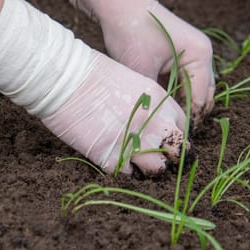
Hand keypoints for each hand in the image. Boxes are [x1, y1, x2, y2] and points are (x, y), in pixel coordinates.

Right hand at [41, 50, 186, 175]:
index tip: (162, 138)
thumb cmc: (93, 75)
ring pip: (157, 169)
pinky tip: (111, 157)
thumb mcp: (133, 82)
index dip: (173, 135)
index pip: (183, 127)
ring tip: (132, 160)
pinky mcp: (112, 157)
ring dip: (147, 168)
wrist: (66, 78)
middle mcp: (155, 124)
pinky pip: (127, 174)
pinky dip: (121, 170)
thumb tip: (152, 124)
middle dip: (169, 155)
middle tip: (154, 155)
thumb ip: (148, 106)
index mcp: (161, 103)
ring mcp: (136, 143)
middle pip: (179, 151)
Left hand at [70, 0, 214, 127]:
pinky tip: (161, 109)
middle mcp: (203, 54)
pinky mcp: (181, 53)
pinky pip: (184, 82)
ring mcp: (194, 53)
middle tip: (170, 138)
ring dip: (183, 107)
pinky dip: (176, 96)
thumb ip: (152, 98)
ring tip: (166, 127)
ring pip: (195, 90)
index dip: (187, 122)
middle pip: (203, 96)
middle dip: (189, 116)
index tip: (172, 142)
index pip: (199, 99)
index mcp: (200, 54)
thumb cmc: (130, 30)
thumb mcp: (140, 68)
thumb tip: (154, 127)